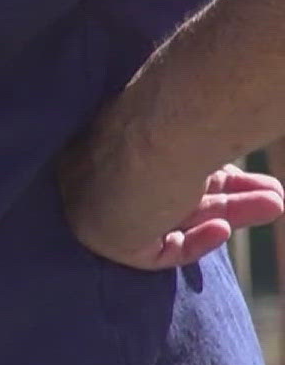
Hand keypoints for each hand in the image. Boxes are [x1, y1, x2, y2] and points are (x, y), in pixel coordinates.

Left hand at [60, 123, 282, 269]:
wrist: (162, 126)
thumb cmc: (181, 112)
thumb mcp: (197, 124)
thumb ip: (203, 139)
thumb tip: (248, 118)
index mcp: (116, 136)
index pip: (161, 165)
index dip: (209, 174)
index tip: (242, 171)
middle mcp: (102, 168)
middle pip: (173, 191)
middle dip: (229, 194)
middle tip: (274, 192)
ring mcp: (97, 202)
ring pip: (172, 217)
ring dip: (227, 212)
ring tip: (276, 203)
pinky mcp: (103, 237)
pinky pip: (154, 252)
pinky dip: (193, 242)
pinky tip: (223, 228)